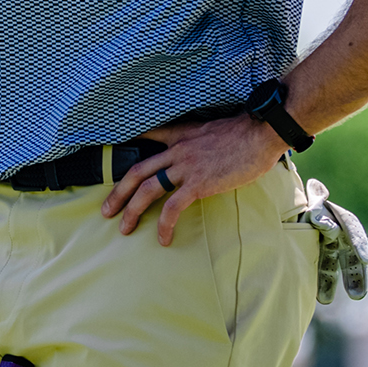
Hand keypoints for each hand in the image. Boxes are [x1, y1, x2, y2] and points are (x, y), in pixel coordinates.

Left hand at [101, 115, 287, 245]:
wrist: (261, 134)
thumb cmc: (245, 133)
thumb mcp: (213, 128)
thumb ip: (199, 139)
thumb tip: (200, 149)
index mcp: (180, 135)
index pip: (147, 137)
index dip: (128, 146)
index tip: (112, 155)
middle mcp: (177, 150)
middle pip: (137, 171)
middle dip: (118, 192)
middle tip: (106, 210)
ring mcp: (186, 167)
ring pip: (147, 189)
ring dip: (132, 210)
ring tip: (124, 228)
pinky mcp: (198, 184)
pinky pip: (173, 207)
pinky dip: (164, 224)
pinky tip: (163, 238)